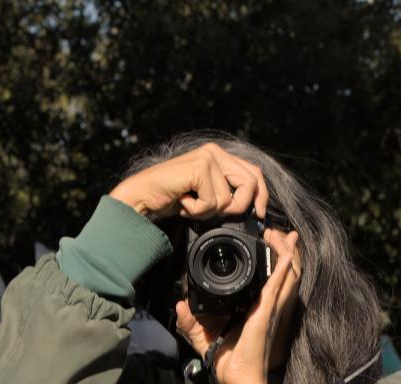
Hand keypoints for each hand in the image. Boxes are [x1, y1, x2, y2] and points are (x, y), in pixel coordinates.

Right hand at [110, 142, 268, 221]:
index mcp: (218, 155)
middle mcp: (214, 152)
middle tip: (213, 214)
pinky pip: (213, 202)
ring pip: (229, 198)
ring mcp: (207, 158)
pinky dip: (196, 210)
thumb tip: (251, 207)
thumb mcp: (204, 195)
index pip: (253, 172)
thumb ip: (225, 192)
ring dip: (208, 211)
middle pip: (250, 183)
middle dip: (238, 207)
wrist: (140, 197)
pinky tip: (182, 202)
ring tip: (189, 204)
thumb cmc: (169, 198)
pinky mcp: (199, 168)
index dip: (260, 195)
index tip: (258, 215)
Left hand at [175, 229, 301, 383]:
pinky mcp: (265, 315)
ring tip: (284, 234)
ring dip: (284, 253)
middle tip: (277, 231)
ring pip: (284, 275)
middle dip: (282, 250)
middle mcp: (265, 307)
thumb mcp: (203, 337)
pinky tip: (285, 255)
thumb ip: (190, 321)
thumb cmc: (228, 363)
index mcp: (253, 310)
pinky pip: (276, 289)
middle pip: (281, 273)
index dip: (269, 263)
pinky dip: (282, 271)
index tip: (264, 244)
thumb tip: (180, 304)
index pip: (265, 281)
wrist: (237, 380)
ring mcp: (268, 310)